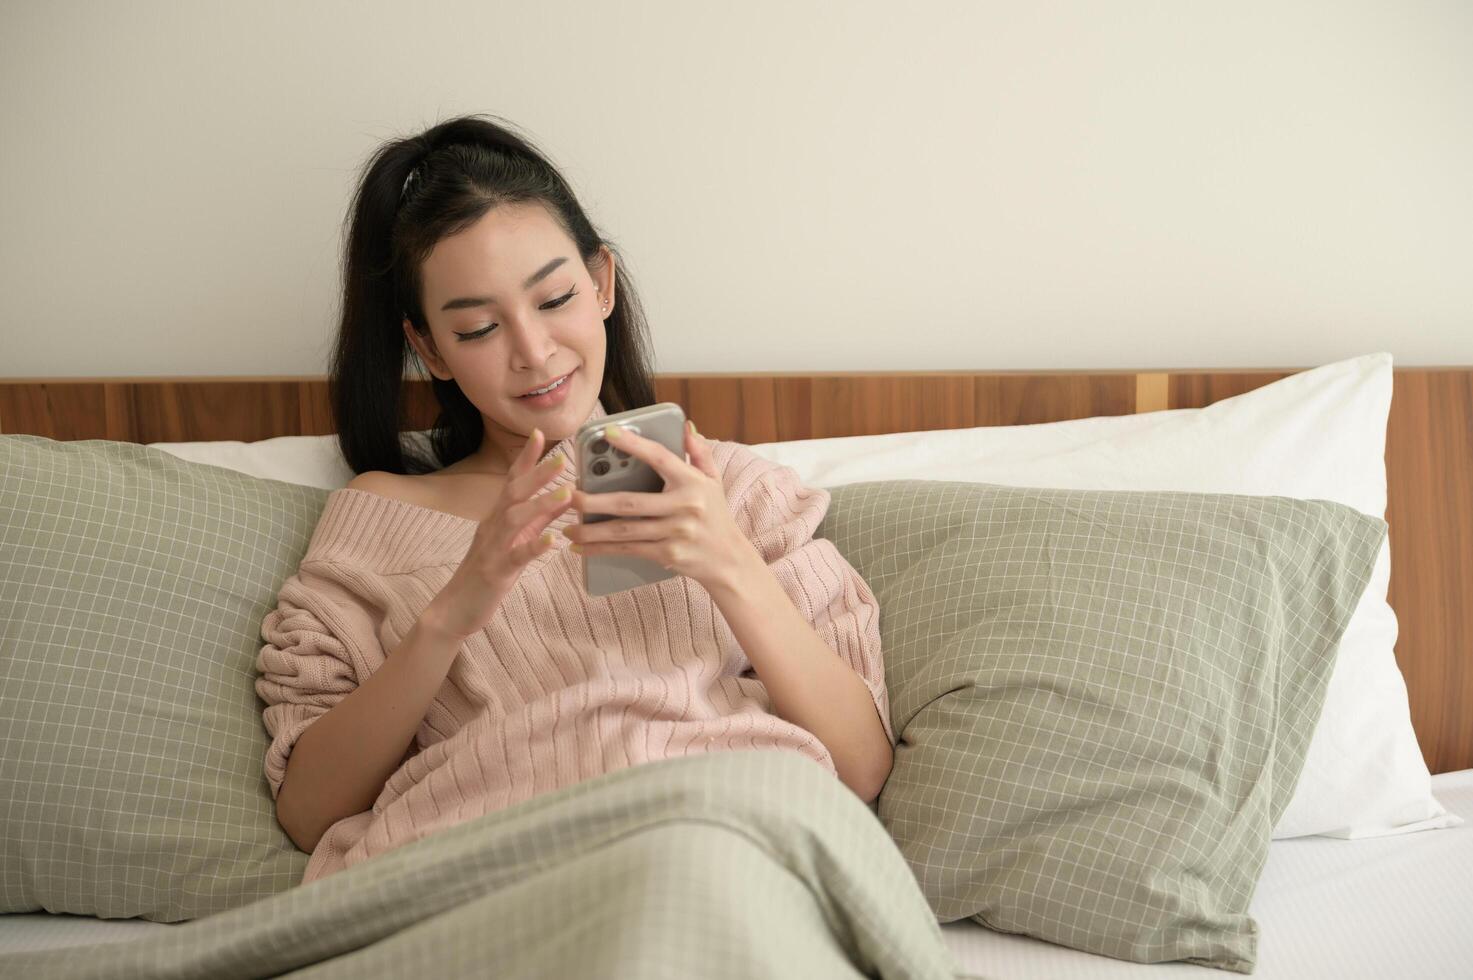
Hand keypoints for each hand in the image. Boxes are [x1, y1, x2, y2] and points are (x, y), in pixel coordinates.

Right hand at [423, 428, 573, 640]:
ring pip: (514, 520)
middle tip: (562, 458)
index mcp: (498, 516)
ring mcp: (493, 548)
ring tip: (566, 493)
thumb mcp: (517, 539)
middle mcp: (493, 526)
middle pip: (514, 493)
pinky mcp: (496, 572)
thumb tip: (564, 495)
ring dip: (540, 504)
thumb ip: (538, 518)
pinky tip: (553, 541)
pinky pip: (517, 557)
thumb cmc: (489, 570)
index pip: (512, 480)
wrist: (457, 608)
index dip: (525, 457)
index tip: (539, 433)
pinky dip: (535, 547)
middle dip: (537, 473)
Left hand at [563, 420, 752, 590]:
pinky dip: (601, 550)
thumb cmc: (717, 515)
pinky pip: (628, 550)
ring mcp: (674, 533)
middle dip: (594, 499)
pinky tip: (581, 547)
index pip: (659, 457)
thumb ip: (699, 452)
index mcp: (693, 483)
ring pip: (624, 530)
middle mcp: (684, 507)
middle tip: (568, 495)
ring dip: (592, 529)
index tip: (606, 432)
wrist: (729, 560)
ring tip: (566, 525)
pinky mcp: (667, 555)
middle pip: (630, 502)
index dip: (633, 443)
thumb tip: (685, 426)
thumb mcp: (714, 480)